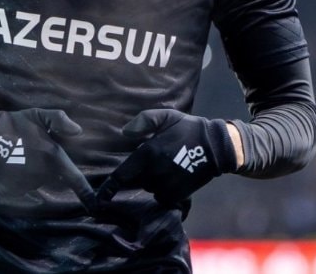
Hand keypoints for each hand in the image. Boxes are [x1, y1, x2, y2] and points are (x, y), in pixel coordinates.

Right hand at [0, 107, 95, 207]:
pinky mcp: (13, 189)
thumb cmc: (13, 124)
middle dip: (51, 171)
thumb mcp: (38, 115)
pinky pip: (24, 188)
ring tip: (22, 156)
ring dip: (35, 174)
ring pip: (39, 182)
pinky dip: (22, 179)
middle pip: (55, 179)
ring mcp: (27, 184)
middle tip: (35, 154)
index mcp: (53, 157)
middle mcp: (43, 174)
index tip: (94, 204)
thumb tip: (78, 131)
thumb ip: (59, 120)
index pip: (74, 179)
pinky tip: (13, 165)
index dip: (85, 193)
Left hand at [96, 109, 237, 206]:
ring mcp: (166, 186)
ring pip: (150, 188)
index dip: (109, 188)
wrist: (216, 147)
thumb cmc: (188, 129)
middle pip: (137, 180)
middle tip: (156, 160)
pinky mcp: (177, 195)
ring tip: (168, 166)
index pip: (122, 175)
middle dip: (140, 173)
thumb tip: (125, 132)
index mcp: (148, 154)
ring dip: (153, 180)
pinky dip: (164, 190)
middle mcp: (154, 173)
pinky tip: (174, 177)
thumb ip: (144, 120)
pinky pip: (162, 196)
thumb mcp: (166, 116)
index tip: (99, 198)